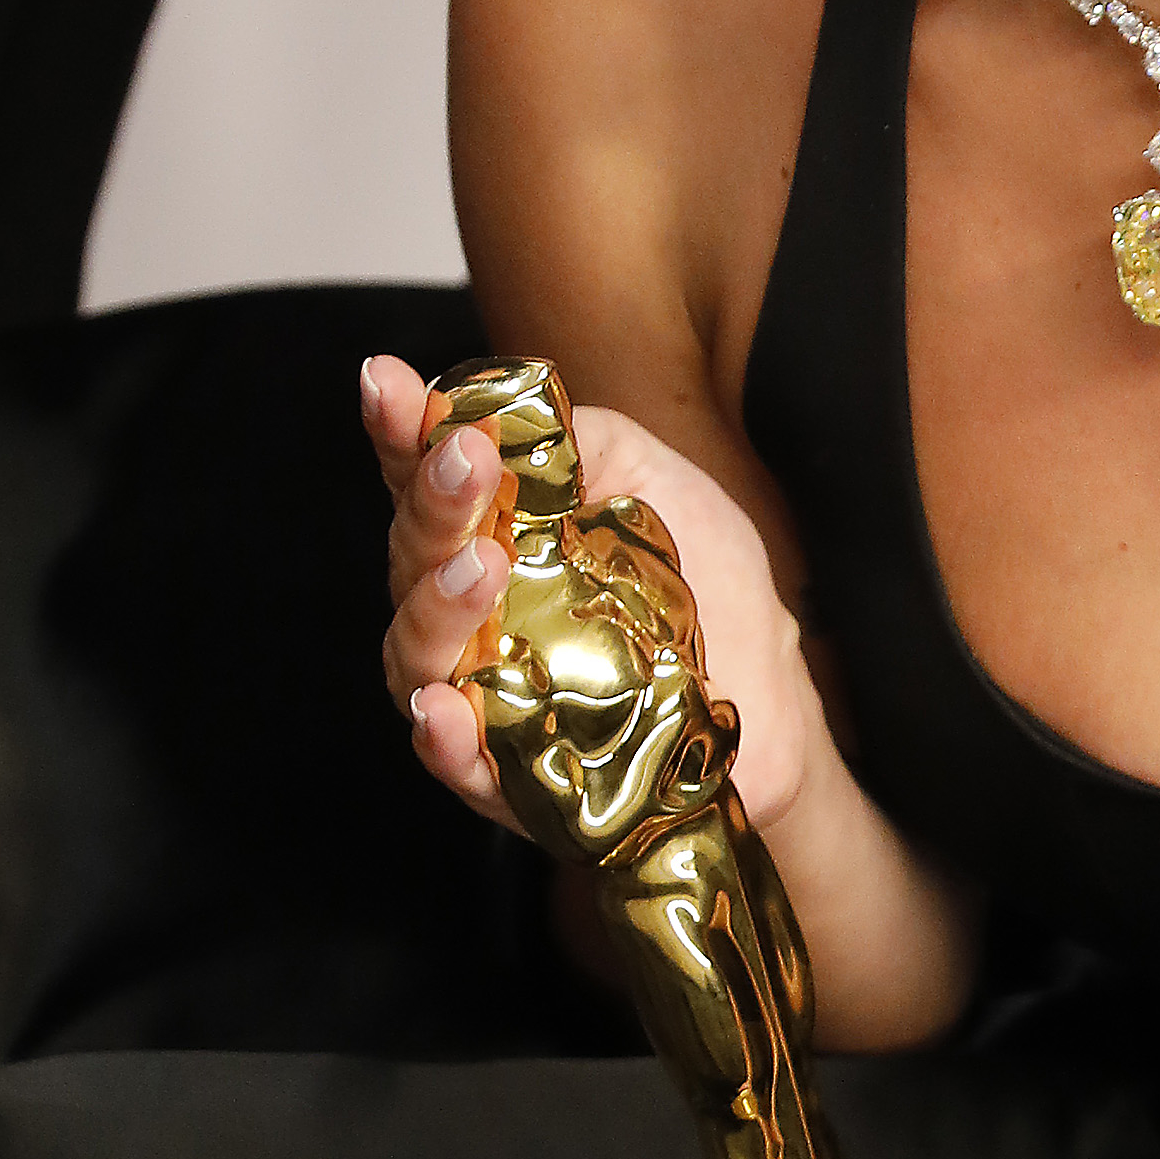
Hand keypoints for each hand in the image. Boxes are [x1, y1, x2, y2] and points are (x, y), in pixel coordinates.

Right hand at [361, 354, 823, 832]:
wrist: (774, 691)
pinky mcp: (516, 775)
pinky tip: (443, 706)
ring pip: (416, 656)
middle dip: (430, 503)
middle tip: (463, 460)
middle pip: (412, 558)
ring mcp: (485, 692)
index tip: (385, 382)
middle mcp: (469, 612)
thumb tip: (499, 408)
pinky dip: (442, 738)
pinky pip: (458, 765)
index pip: (423, 480)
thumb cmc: (704, 581)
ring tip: (479, 564)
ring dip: (435, 606)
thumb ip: (576, 438)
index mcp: (492, 532)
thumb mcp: (651, 478)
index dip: (396, 432)